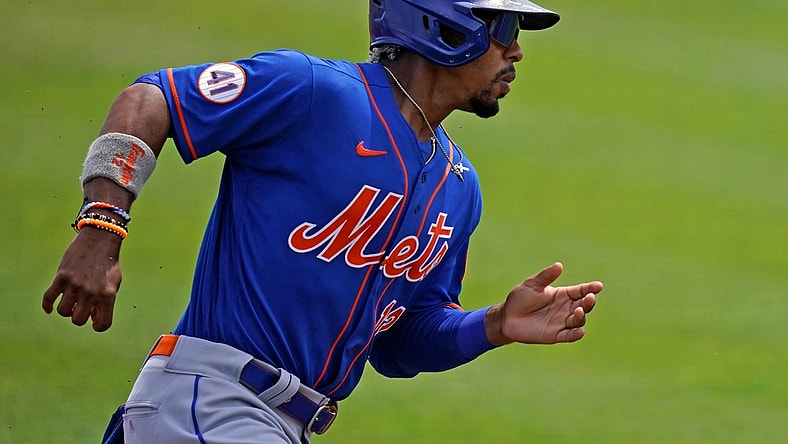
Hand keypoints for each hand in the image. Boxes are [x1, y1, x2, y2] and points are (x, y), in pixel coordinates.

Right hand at [42, 228, 122, 331]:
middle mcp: (91, 292)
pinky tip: (50, 308)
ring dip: (66, 308)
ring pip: (63, 311)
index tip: (94, 320)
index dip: (98, 325)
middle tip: (81, 306)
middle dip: (79, 316)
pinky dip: (47, 306)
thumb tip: (92, 320)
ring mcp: (75, 285)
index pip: (103, 324)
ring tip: (71, 300)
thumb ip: (105, 303)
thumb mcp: (113, 283)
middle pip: (77, 320)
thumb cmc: (108, 264)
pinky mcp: (61, 276)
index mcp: (107, 295)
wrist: (99, 240)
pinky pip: (48, 298)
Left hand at [485, 262, 602, 345]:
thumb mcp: (532, 284)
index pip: (581, 291)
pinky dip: (576, 334)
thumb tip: (559, 265)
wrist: (507, 317)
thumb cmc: (520, 298)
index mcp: (563, 294)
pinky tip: (580, 331)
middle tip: (589, 297)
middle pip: (584, 305)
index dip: (590, 288)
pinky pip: (569, 336)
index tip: (598, 286)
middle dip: (589, 302)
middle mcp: (565, 309)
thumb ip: (546, 276)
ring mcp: (561, 322)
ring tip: (579, 311)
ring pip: (579, 320)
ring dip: (582, 316)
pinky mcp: (555, 335)